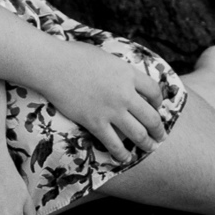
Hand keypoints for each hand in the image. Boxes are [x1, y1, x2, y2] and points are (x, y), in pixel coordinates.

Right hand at [44, 41, 168, 161]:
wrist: (54, 65)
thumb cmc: (76, 56)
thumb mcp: (106, 57)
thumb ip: (120, 70)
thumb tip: (126, 78)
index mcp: (128, 73)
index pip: (154, 91)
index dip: (159, 102)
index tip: (157, 108)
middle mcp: (124, 93)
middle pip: (151, 117)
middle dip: (159, 130)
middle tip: (161, 136)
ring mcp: (111, 110)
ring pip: (138, 134)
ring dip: (147, 144)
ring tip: (150, 148)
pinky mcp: (95, 123)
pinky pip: (115, 144)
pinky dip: (122, 154)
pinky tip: (125, 158)